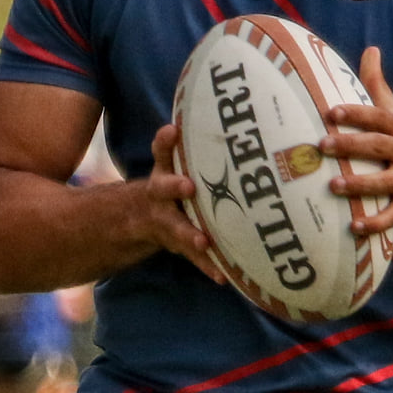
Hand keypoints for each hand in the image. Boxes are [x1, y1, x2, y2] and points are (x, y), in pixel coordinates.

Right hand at [142, 125, 225, 283]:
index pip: (161, 151)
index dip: (164, 141)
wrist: (144, 219)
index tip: (172, 131)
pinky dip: (208, 266)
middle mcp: (162, 195)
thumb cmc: (178, 184)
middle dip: (174, 186)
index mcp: (164, 171)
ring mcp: (168, 221)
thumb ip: (204, 147)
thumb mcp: (180, 164)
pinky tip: (223, 277)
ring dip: (189, 233)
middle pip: (163, 187)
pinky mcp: (178, 244)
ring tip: (202, 241)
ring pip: (175, 227)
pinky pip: (194, 257)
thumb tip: (248, 115)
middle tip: (188, 186)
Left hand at [324, 48, 392, 237]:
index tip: (331, 112)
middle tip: (322, 146)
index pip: (381, 117)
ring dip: (360, 185)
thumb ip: (379, 89)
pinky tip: (353, 227)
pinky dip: (375, 223)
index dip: (358, 114)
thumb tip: (370, 50)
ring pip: (386, 183)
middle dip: (352, 146)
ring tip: (333, 185)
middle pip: (380, 147)